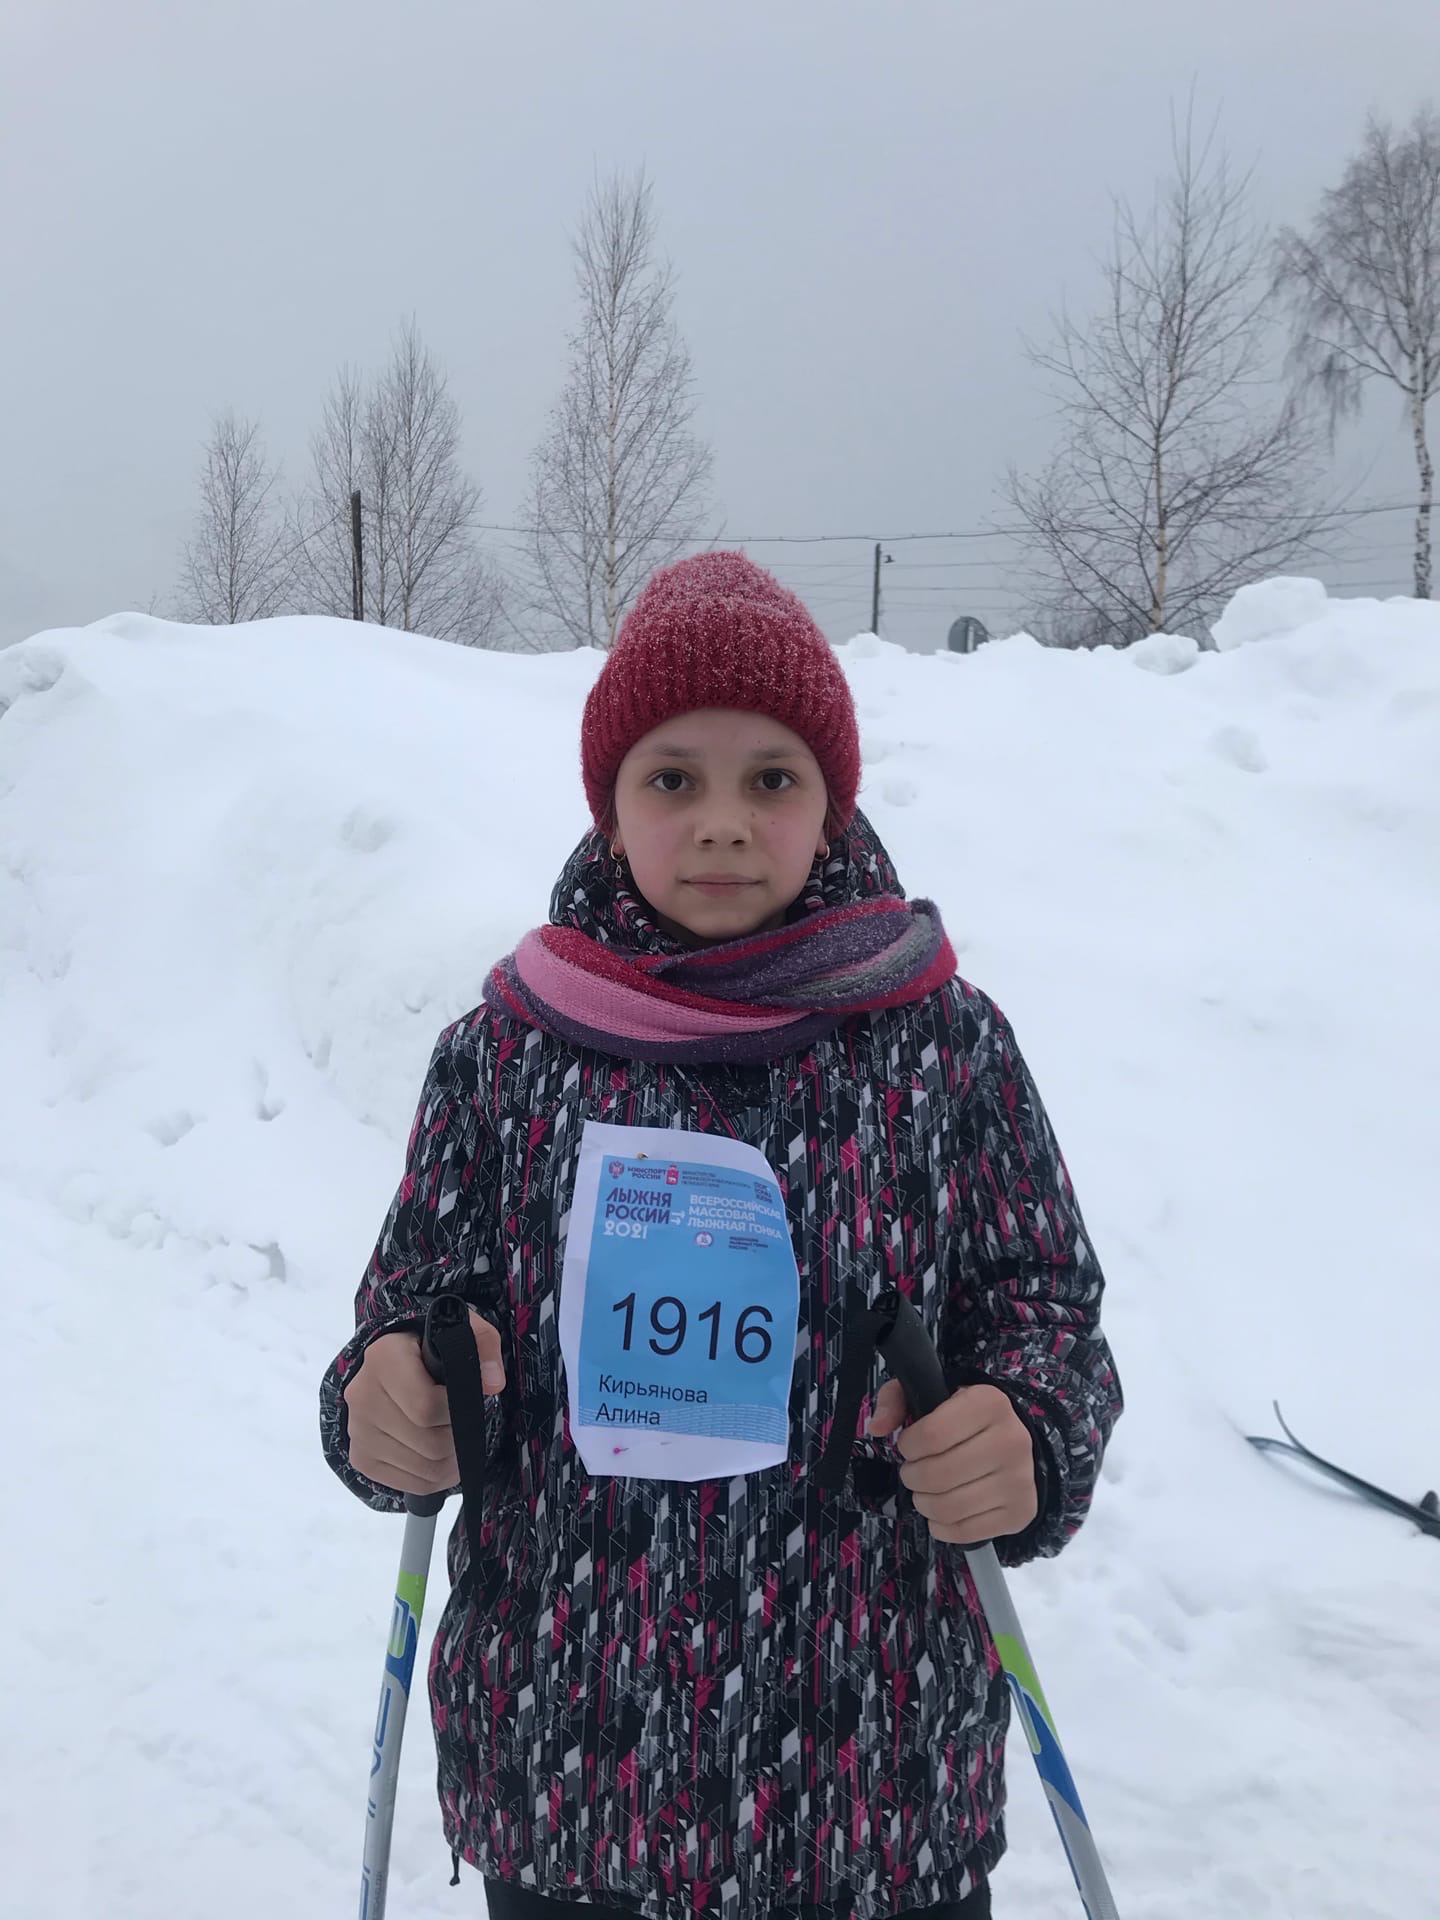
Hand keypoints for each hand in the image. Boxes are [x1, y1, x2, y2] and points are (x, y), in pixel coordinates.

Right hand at [344, 1312, 504, 1496]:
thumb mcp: (459, 1330)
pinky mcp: (362, 1458)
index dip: (458, 1410)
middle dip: (460, 1437)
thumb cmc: (429, 1347)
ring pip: (424, 1468)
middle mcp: (363, 1396)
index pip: (426, 1406)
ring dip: (453, 1461)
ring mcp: (358, 1430)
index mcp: (383, 1358)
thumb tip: (493, 1383)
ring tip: (458, 1439)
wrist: (392, 1362)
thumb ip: (482, 1345)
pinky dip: (437, 1477)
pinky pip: (410, 1483)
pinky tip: (443, 1456)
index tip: (467, 1398)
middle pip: (429, 1443)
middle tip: (466, 1421)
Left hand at [869, 1378, 1037, 1543]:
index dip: (909, 1445)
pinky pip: (965, 1532)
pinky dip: (942, 1526)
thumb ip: (895, 1400)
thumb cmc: (963, 1418)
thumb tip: (877, 1427)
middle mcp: (1012, 1441)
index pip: (932, 1435)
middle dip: (912, 1477)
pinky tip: (942, 1510)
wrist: (1011, 1441)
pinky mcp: (1020, 1512)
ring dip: (924, 1503)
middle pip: (938, 1476)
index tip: (910, 1445)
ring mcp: (1019, 1480)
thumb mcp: (929, 1393)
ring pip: (949, 1508)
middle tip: (913, 1472)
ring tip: (925, 1491)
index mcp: (990, 1403)